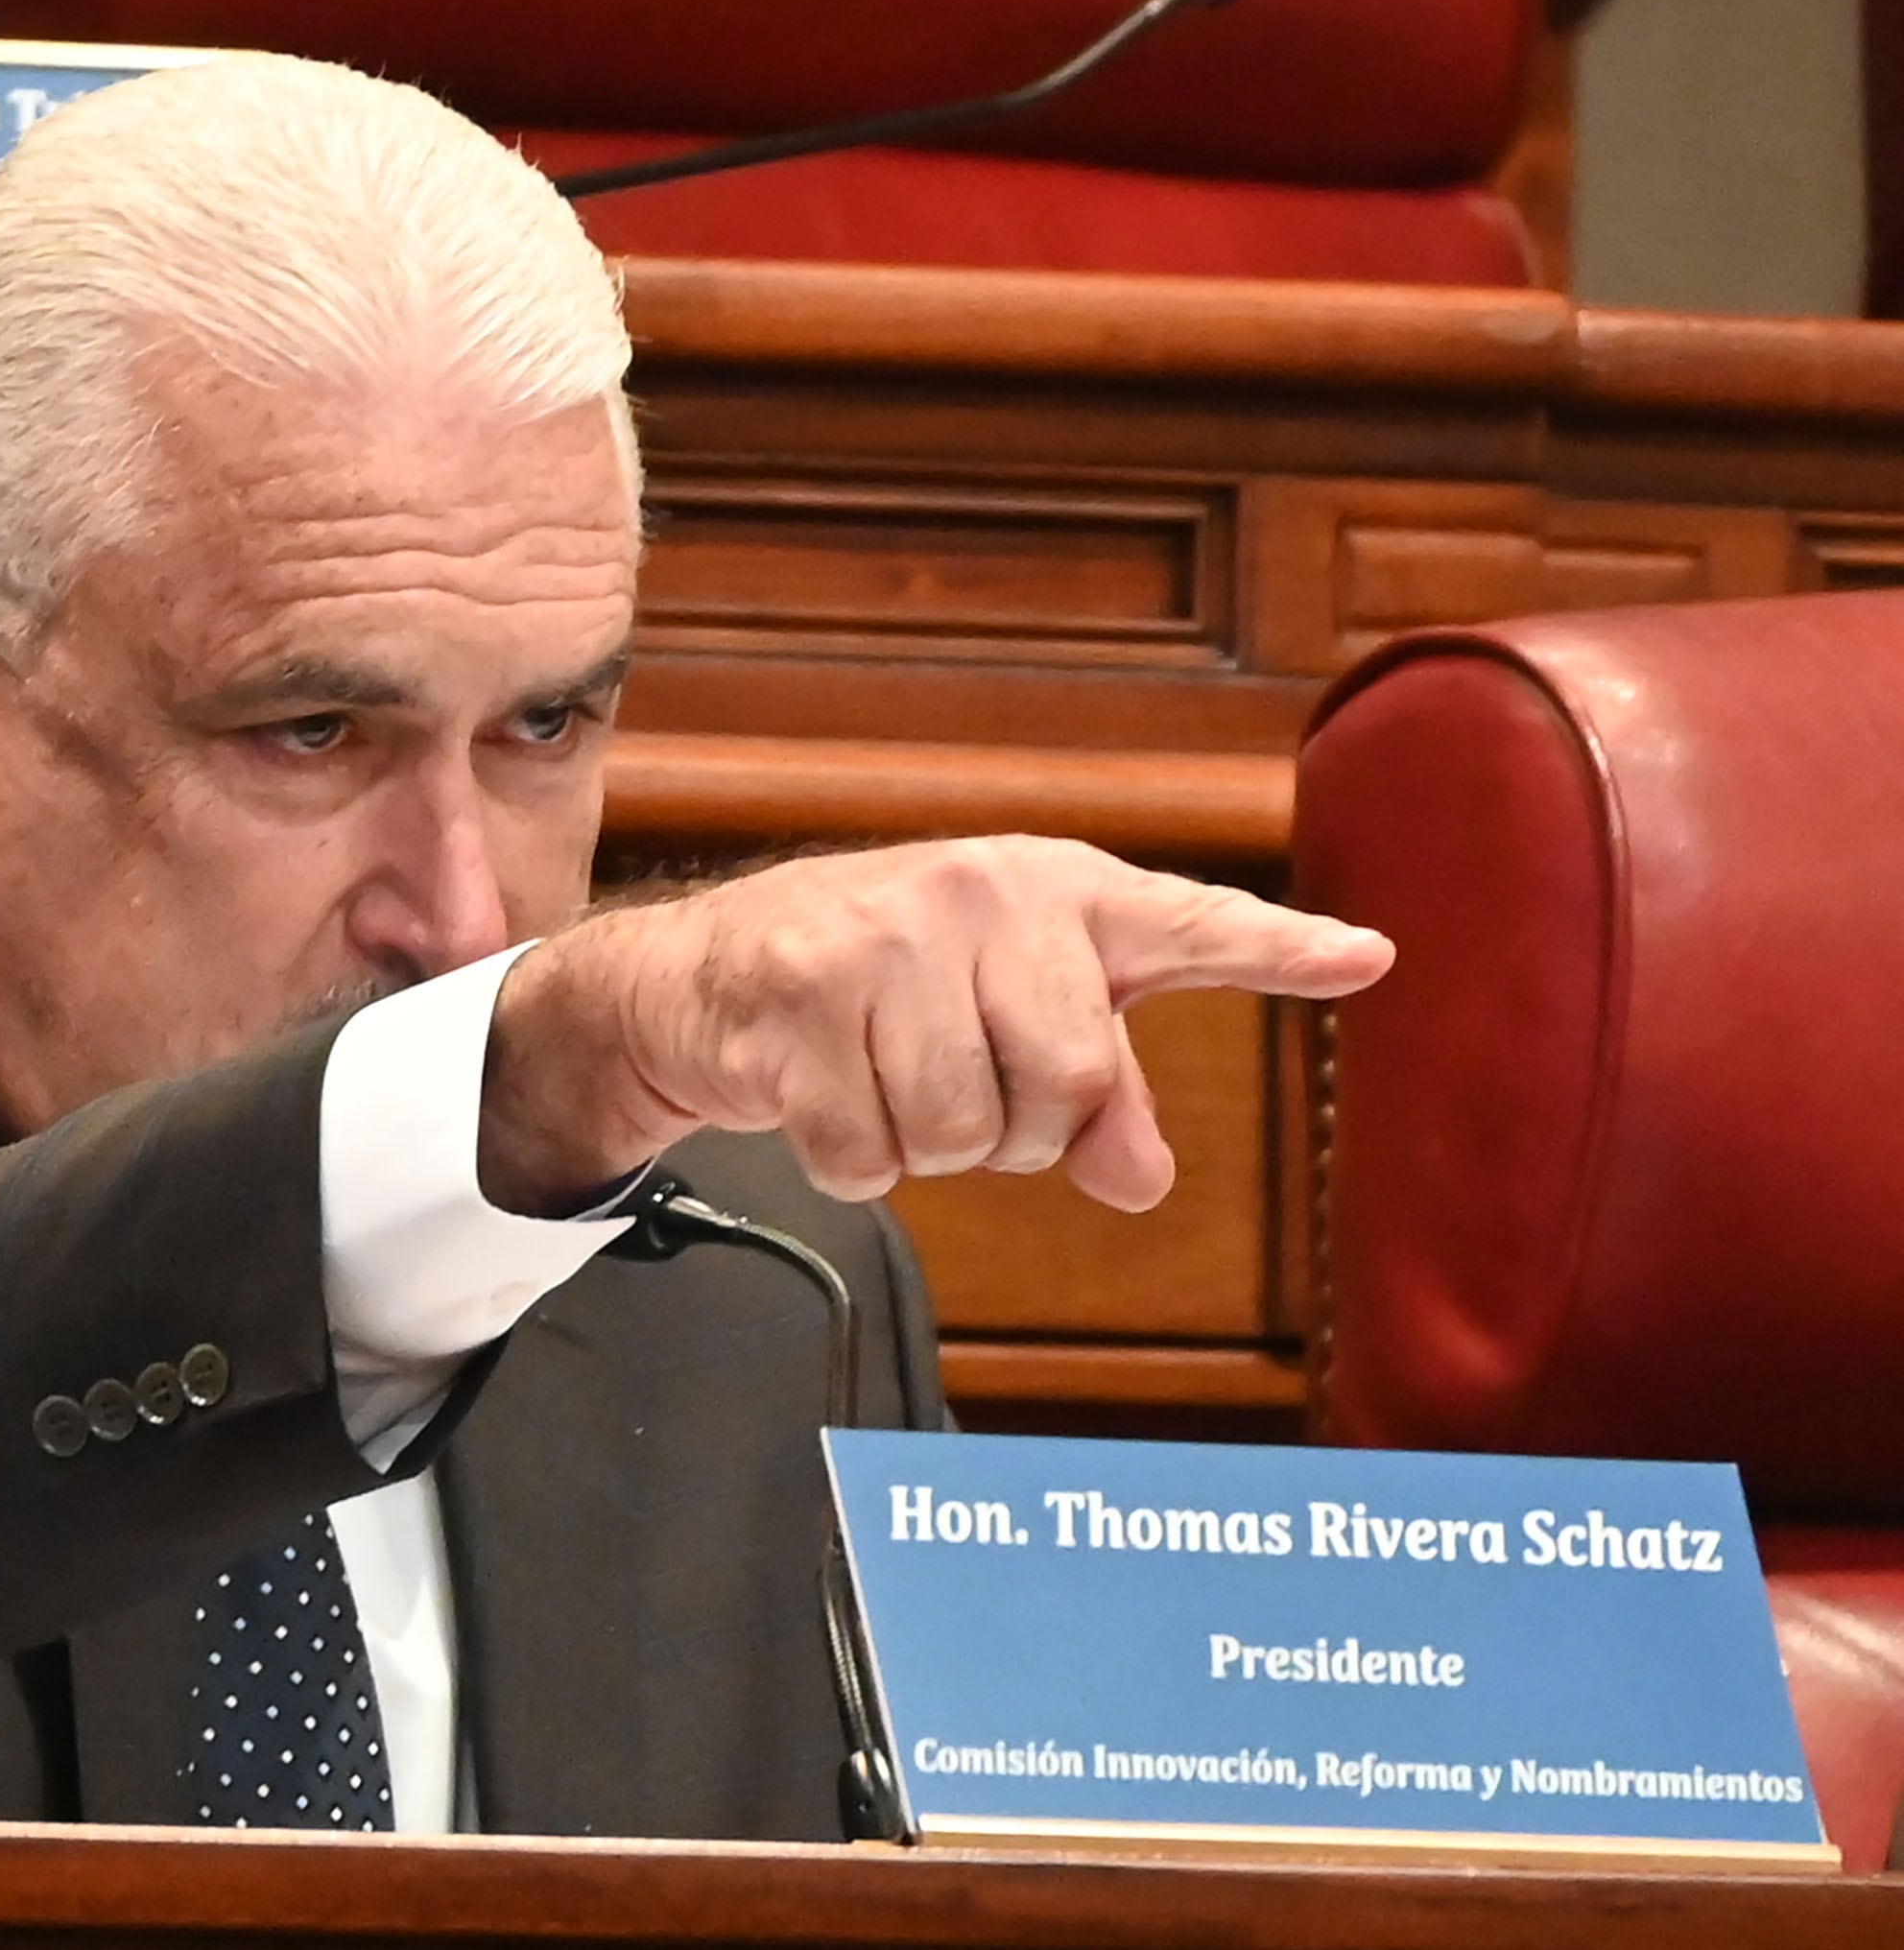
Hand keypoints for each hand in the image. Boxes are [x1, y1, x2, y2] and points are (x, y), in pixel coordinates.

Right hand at [482, 837, 1391, 1214]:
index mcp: (1056, 891)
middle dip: (1018, 1132)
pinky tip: (822, 1099)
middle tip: (962, 1095)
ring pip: (962, 1131)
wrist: (703, 972)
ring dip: (924, 1151)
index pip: (1187, 923)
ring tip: (884, 1086)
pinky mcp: (797, 988)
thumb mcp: (1001, 1027)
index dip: (1280, 949)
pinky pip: (865, 1155)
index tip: (1369, 958)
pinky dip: (848, 1163)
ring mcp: (884, 933)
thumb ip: (1095, 1100)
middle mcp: (980, 890)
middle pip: (1068, 1081)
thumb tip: (1142, 1181)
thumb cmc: (879, 994)